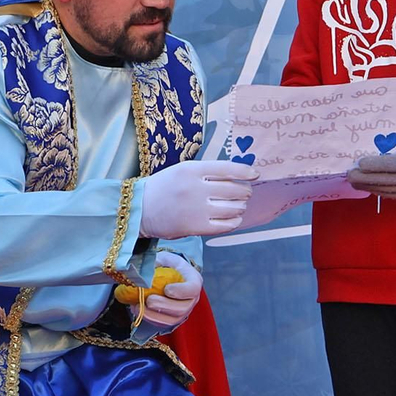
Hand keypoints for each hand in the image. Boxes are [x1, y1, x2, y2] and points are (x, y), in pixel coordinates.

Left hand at [134, 251, 201, 331]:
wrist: (170, 276)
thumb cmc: (169, 266)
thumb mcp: (164, 258)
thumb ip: (156, 262)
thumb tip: (141, 270)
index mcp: (193, 280)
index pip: (193, 289)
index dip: (181, 291)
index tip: (166, 289)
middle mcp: (192, 299)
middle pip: (182, 308)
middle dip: (164, 306)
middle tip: (149, 300)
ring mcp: (183, 311)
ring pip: (173, 319)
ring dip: (154, 315)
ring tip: (138, 307)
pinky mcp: (173, 319)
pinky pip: (163, 324)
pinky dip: (150, 319)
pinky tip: (138, 311)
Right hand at [139, 160, 256, 238]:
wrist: (139, 209)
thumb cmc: (164, 187)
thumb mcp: (183, 170)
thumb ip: (208, 172)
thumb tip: (238, 175)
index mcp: (193, 169)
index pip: (227, 168)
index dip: (245, 172)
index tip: (255, 174)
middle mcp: (196, 188)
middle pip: (235, 189)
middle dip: (244, 192)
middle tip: (245, 193)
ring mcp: (197, 208)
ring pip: (233, 208)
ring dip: (240, 207)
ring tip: (238, 206)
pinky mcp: (196, 227)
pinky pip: (225, 225)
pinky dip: (234, 222)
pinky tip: (234, 219)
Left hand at [347, 135, 395, 199]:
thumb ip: (393, 146)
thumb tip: (372, 150)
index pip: (394, 164)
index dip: (376, 164)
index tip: (360, 162)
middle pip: (387, 179)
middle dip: (365, 177)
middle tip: (350, 173)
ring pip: (386, 189)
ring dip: (367, 186)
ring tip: (353, 180)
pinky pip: (389, 195)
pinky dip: (375, 190)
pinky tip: (364, 185)